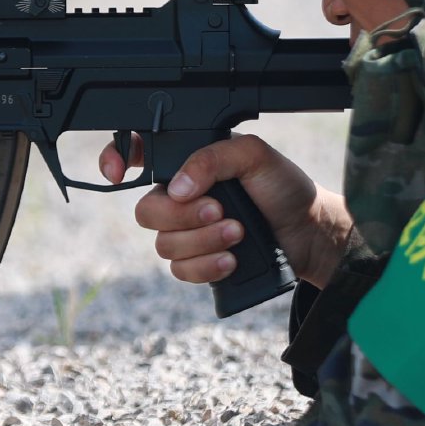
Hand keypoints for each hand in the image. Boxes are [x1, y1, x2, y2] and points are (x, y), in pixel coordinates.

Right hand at [98, 133, 355, 287]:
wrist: (309, 232)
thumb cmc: (283, 187)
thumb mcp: (254, 154)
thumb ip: (211, 158)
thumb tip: (177, 188)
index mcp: (188, 163)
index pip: (136, 154)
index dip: (115, 159)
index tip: (118, 173)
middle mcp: (181, 197)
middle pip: (147, 211)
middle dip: (183, 215)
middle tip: (220, 209)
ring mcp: (188, 233)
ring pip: (164, 245)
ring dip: (203, 240)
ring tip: (238, 233)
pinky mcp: (199, 263)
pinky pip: (180, 271)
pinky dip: (206, 266)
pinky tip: (232, 258)